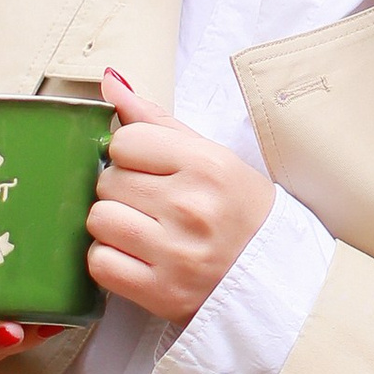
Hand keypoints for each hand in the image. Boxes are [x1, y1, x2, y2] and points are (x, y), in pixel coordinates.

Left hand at [84, 68, 275, 325]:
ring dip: (112, 226)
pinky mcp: (161, 293)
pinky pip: (100, 263)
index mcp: (207, 165)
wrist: (275, 278)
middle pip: (108, 181)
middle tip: (152, 205)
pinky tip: (136, 258)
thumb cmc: (239, 211)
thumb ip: (156, 120)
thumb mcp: (211, 156)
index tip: (152, 171)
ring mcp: (175, 254)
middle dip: (122, 191)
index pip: (125, 141)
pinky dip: (110, 261)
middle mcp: (191, 207)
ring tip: (142, 231)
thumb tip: (108, 81)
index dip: (132, 155)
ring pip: (98, 220)